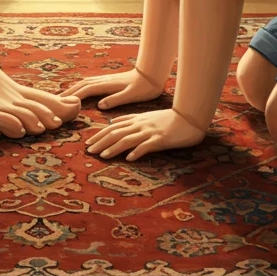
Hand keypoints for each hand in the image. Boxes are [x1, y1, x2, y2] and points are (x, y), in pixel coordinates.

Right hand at [62, 67, 165, 109]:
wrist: (152, 75)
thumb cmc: (144, 87)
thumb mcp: (131, 95)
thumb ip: (115, 99)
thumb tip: (100, 105)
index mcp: (107, 85)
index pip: (86, 90)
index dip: (73, 96)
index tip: (62, 103)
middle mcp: (104, 80)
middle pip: (82, 85)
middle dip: (69, 91)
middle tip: (56, 100)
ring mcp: (106, 79)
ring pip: (85, 82)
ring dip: (73, 88)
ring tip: (64, 96)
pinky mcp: (109, 80)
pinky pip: (91, 83)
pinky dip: (81, 86)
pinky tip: (81, 91)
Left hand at [86, 108, 206, 161]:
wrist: (188, 118)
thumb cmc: (167, 119)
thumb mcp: (145, 117)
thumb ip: (129, 119)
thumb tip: (111, 122)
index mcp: (136, 120)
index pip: (113, 127)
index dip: (99, 135)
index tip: (88, 143)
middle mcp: (140, 125)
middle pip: (116, 133)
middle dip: (101, 142)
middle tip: (89, 151)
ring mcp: (150, 132)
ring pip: (128, 139)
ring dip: (114, 148)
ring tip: (103, 156)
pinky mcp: (160, 139)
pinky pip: (147, 145)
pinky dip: (137, 151)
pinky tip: (129, 158)